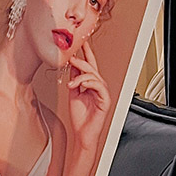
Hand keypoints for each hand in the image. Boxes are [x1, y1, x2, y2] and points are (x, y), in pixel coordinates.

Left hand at [65, 40, 110, 155]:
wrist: (82, 134)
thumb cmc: (79, 116)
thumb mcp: (72, 94)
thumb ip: (73, 80)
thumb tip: (70, 66)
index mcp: (90, 84)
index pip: (89, 65)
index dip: (86, 53)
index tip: (80, 42)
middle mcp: (98, 87)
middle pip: (92, 68)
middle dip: (82, 61)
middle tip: (71, 57)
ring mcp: (102, 93)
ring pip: (95, 76)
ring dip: (81, 76)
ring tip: (71, 82)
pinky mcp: (105, 100)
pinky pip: (99, 87)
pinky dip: (89, 84)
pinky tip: (81, 86)